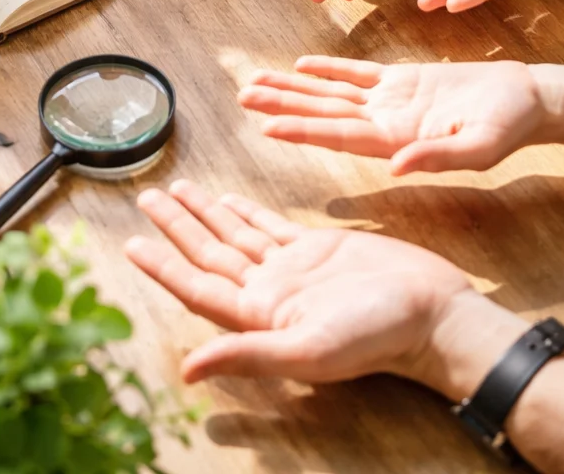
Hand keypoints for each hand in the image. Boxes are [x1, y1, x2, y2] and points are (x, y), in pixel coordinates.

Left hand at [125, 178, 473, 384]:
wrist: (430, 313)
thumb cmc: (377, 337)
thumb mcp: (308, 351)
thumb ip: (248, 355)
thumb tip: (188, 371)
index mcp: (260, 317)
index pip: (199, 287)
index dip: (164, 266)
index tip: (132, 244)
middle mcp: (269, 293)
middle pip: (210, 255)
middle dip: (176, 228)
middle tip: (145, 200)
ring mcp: (291, 270)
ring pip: (235, 236)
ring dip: (205, 215)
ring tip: (175, 192)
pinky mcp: (317, 250)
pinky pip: (269, 226)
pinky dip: (246, 211)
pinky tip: (229, 200)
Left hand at [239, 56, 543, 173]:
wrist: (528, 101)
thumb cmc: (508, 127)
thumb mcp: (479, 149)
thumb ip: (438, 159)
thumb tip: (398, 168)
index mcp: (398, 142)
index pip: (339, 135)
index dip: (303, 130)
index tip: (266, 126)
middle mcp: (385, 125)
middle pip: (324, 114)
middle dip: (283, 106)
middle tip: (242, 96)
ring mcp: (391, 104)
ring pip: (331, 95)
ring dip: (294, 89)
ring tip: (256, 81)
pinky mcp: (403, 82)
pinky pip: (357, 76)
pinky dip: (329, 71)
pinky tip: (302, 67)